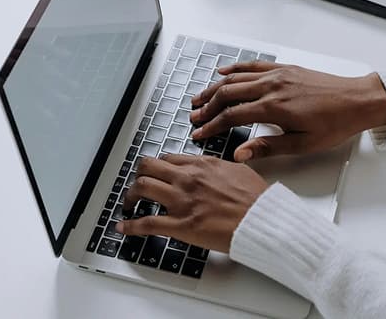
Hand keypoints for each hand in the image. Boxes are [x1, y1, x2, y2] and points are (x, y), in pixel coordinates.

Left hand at [116, 154, 267, 252]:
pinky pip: (147, 223)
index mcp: (201, 165)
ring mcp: (182, 201)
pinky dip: (131, 225)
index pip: (167, 158)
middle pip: (148, 167)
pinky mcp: (181, 225)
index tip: (154, 173)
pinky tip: (123, 227)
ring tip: (129, 204)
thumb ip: (219, 166)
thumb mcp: (238, 170)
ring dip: (131, 196)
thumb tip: (213, 168)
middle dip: (138, 175)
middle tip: (137, 184)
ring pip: (142, 188)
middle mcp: (187, 178)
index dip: (156, 166)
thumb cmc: (255, 198)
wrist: (262, 219)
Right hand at [190, 62, 385, 160]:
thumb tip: (240, 154)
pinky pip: (252, 65)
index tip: (199, 133)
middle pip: (227, 94)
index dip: (211, 126)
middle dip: (207, 106)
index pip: (231, 116)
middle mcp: (271, 87)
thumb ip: (267, 147)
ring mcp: (276, 74)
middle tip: (194, 117)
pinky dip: (234, 68)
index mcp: (274, 108)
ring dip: (214, 88)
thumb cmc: (335, 124)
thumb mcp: (302, 144)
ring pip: (235, 78)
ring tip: (199, 97)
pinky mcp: (283, 68)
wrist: (358, 100)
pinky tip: (222, 71)